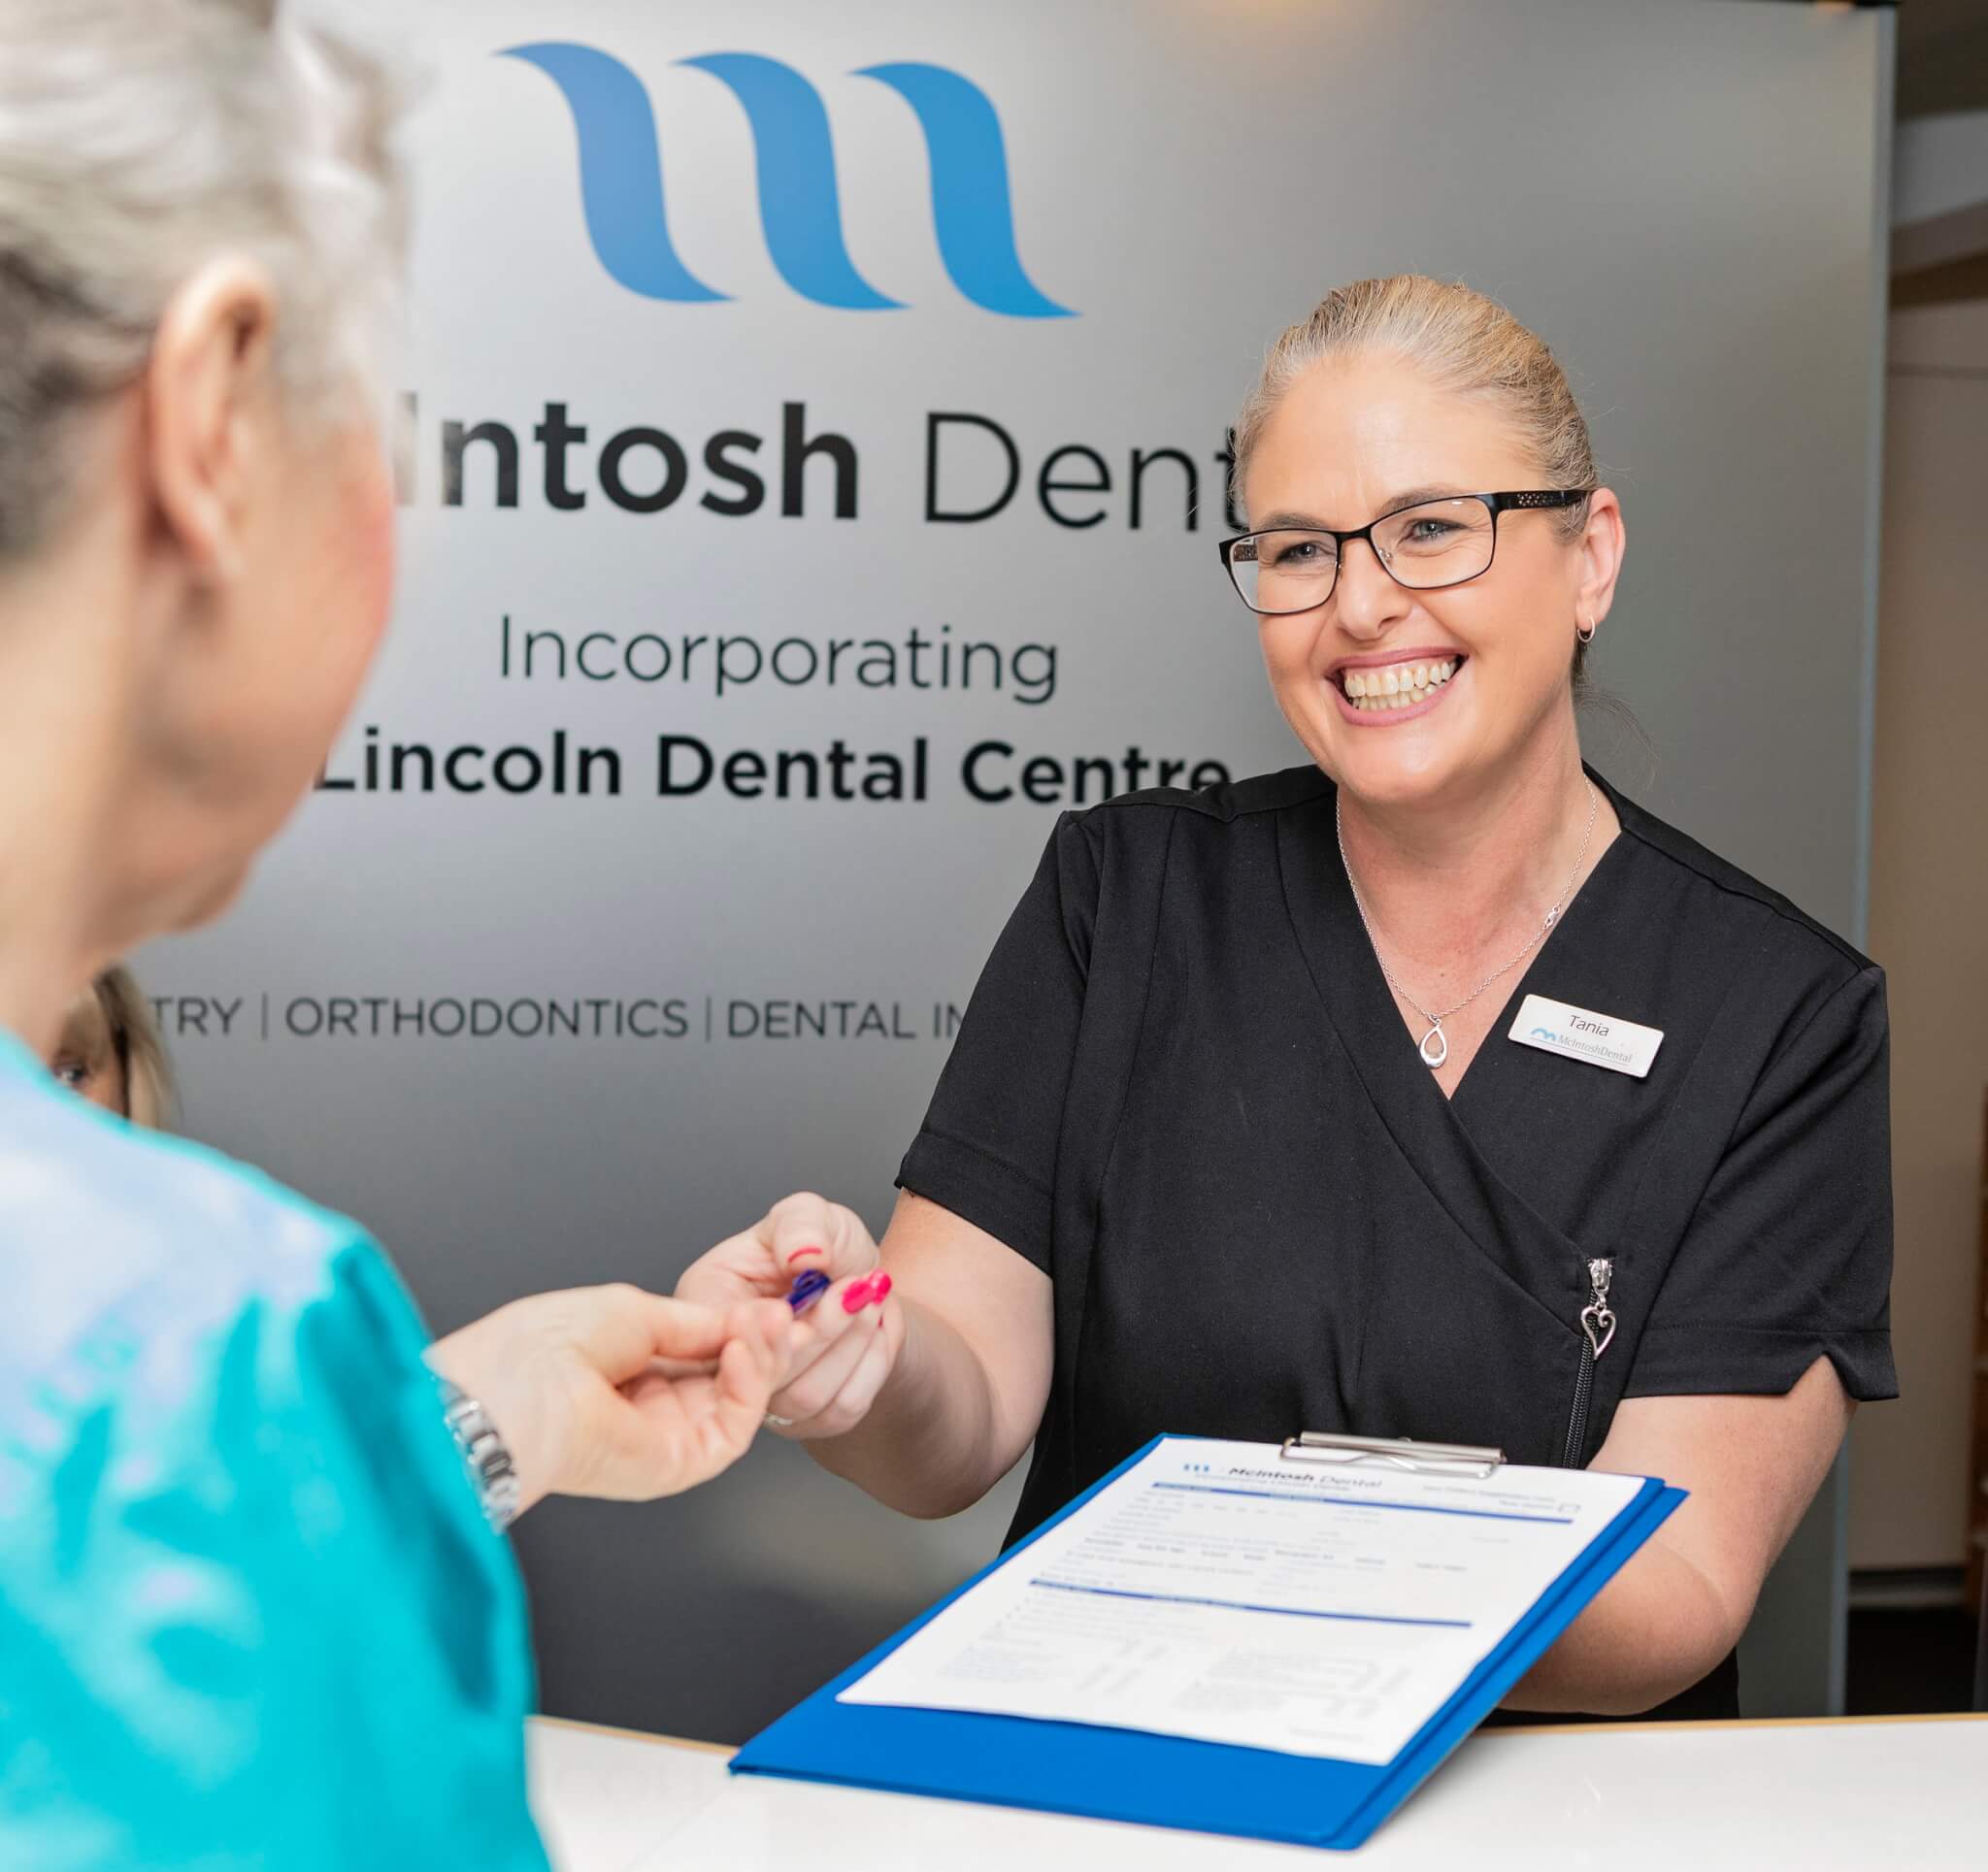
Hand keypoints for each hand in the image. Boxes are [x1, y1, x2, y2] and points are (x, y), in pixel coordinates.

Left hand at [426, 1284, 790, 1513]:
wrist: (508, 1394)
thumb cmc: (542, 1348)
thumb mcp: (633, 1311)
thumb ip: (697, 1321)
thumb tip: (747, 1317)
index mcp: (629, 1369)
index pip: (704, 1350)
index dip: (742, 1326)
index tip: (771, 1301)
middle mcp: (649, 1408)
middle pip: (729, 1378)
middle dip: (763, 1341)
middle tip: (788, 1309)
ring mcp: (664, 1439)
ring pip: (738, 1404)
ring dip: (763, 1358)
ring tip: (771, 1321)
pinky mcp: (674, 1467)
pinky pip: (731, 1431)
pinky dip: (749, 1390)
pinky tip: (744, 1350)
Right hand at [677, 1192, 901, 1439]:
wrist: (866, 1284)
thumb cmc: (826, 1250)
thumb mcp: (811, 1214)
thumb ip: (801, 1226)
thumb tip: (804, 1255)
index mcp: (707, 1304)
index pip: (720, 1338)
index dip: (760, 1328)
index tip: (800, 1294)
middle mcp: (729, 1362)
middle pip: (764, 1374)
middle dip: (819, 1329)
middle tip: (852, 1288)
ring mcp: (770, 1397)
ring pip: (806, 1397)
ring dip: (850, 1344)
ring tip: (868, 1297)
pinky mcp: (812, 1419)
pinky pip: (843, 1407)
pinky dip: (871, 1364)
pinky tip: (874, 1328)